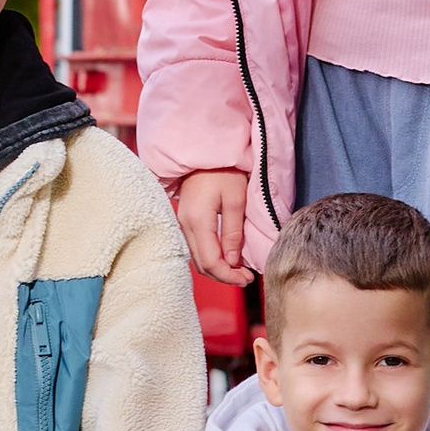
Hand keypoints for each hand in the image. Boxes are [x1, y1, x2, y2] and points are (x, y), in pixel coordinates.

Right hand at [175, 171, 252, 286]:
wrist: (204, 152)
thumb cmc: (224, 171)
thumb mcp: (236, 199)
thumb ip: (233, 233)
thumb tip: (233, 262)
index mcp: (198, 221)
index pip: (211, 262)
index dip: (229, 276)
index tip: (247, 278)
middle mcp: (185, 226)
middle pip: (202, 265)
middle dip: (224, 276)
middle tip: (246, 277)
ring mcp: (182, 224)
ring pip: (197, 259)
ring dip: (217, 269)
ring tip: (239, 270)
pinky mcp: (185, 222)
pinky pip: (196, 248)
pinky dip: (211, 258)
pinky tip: (226, 257)